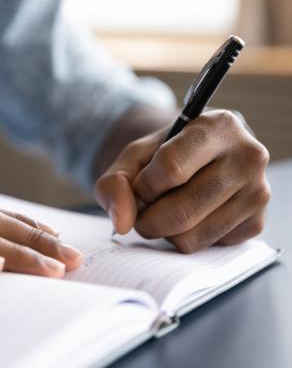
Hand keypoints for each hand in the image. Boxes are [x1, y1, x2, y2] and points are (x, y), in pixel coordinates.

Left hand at [95, 110, 269, 252]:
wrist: (198, 158)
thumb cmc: (164, 154)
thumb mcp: (133, 157)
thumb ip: (115, 183)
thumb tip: (123, 224)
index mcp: (218, 126)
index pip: (170, 169)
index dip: (144, 187)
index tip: (140, 186)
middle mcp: (248, 157)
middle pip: (180, 213)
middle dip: (147, 219)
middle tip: (144, 208)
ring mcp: (258, 193)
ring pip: (191, 238)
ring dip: (165, 231)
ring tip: (166, 208)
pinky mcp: (257, 223)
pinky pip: (205, 248)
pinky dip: (186, 238)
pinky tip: (191, 216)